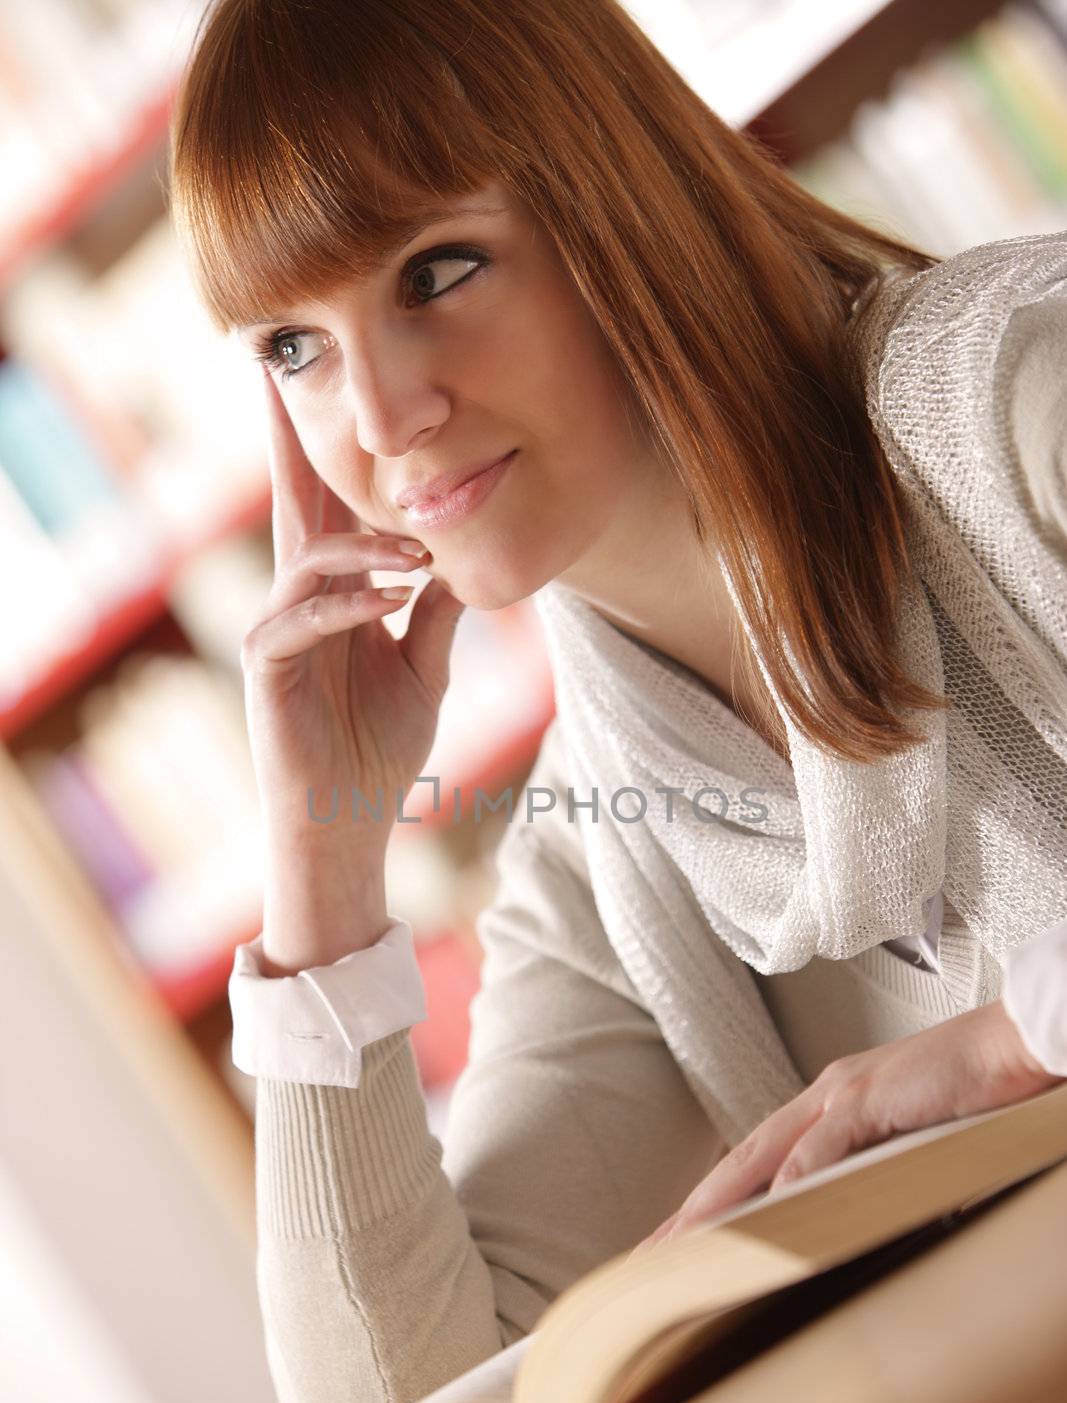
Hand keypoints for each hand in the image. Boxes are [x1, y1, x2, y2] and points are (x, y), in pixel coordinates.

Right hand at [241, 369, 465, 849]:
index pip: (328, 511)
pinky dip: (348, 605)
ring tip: (420, 558)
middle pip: (290, 507)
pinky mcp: (267, 669)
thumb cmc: (379, 749)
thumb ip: (438, 612)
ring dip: (365, 549)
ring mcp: (278, 632)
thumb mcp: (426, 668)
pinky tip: (395, 599)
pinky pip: (300, 620)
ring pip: (305, 559)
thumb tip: (462, 559)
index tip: (321, 393)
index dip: (324, 454)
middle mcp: (298, 601)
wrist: (349, 821)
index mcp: (333, 594)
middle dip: (286, 442)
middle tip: (279, 372)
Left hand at [630, 999, 1057, 1257]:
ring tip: (687, 1247)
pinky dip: (794, 1181)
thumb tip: (854, 1228)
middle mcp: (823, 1097)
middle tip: (651, 1256)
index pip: (757, 1162)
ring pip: (764, 1155)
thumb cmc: (976, 1096)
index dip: (716, 1202)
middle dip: (695, 1210)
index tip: (680, 1242)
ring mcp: (843, 1093)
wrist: (1015, 1044)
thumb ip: (877, 1177)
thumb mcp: (914, 1146)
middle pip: (741, 1160)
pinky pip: (822, 1147)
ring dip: (723, 1203)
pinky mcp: (871, 1096)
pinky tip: (769, 1215)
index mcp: (829, 1107)